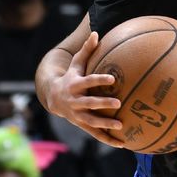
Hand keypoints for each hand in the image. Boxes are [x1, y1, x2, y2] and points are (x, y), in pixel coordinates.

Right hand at [46, 32, 125, 148]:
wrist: (53, 98)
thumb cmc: (70, 77)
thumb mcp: (76, 64)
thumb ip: (86, 50)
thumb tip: (96, 33)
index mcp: (75, 85)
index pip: (88, 81)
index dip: (99, 80)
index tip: (112, 79)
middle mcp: (75, 101)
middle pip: (89, 103)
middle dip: (102, 104)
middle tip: (118, 103)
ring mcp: (78, 115)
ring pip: (92, 121)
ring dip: (106, 124)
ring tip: (121, 125)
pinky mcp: (82, 125)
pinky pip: (96, 134)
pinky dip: (108, 139)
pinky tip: (123, 144)